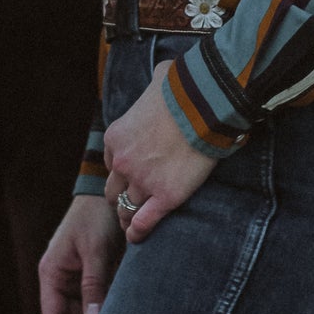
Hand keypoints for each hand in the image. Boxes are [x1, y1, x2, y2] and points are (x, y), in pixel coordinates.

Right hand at [38, 194, 123, 313]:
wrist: (107, 190)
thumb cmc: (96, 216)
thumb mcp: (95, 250)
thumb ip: (93, 284)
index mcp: (51, 273)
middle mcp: (59, 278)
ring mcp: (74, 276)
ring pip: (81, 312)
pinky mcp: (90, 273)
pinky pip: (93, 300)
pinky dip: (103, 312)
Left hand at [103, 61, 217, 242]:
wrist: (202, 105)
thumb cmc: (183, 88)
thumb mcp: (157, 80)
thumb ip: (154, 86)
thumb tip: (164, 77)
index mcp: (115, 137)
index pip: (110, 162)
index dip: (122, 168)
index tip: (132, 171)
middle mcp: (122, 162)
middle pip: (113, 189)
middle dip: (122, 194)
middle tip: (132, 199)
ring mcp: (142, 182)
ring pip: (126, 208)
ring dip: (129, 215)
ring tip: (133, 223)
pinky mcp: (165, 197)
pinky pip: (143, 223)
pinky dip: (138, 232)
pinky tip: (137, 236)